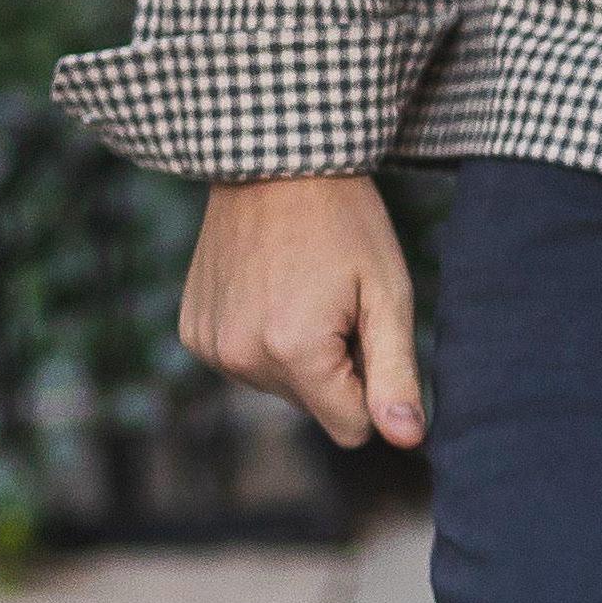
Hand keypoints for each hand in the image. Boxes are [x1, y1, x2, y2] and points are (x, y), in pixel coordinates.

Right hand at [181, 172, 425, 453]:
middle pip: (314, 405)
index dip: (373, 385)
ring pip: (279, 386)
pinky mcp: (192, 332)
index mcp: (294, 353)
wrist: (276, 162)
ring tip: (305, 285)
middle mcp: (241, 359)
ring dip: (300, 351)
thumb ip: (396, 374)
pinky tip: (272, 286)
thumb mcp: (387, 293)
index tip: (370, 331)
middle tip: (337, 298)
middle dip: (336, 365)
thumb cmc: (346, 223)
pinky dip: (264, 336)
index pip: (351, 428)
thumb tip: (408, 440)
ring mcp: (209, 347)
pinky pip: (244, 362)